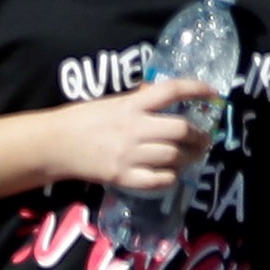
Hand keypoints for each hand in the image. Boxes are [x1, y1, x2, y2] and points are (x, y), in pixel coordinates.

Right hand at [40, 80, 217, 194]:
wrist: (56, 144)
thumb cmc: (84, 119)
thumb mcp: (113, 102)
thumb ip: (139, 101)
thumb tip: (167, 97)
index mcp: (131, 105)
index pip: (171, 91)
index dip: (196, 89)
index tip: (214, 93)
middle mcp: (134, 128)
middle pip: (180, 130)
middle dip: (199, 135)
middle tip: (204, 139)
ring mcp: (129, 154)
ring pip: (174, 157)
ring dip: (189, 157)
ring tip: (192, 157)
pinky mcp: (123, 176)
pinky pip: (158, 180)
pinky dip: (170, 177)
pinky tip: (171, 174)